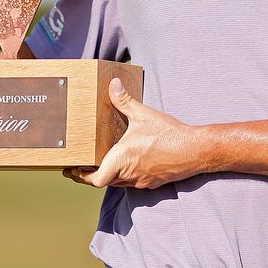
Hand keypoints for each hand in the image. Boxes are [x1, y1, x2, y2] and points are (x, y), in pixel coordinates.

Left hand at [63, 78, 202, 188]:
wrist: (195, 150)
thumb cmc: (169, 134)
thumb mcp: (144, 114)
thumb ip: (125, 101)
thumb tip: (113, 84)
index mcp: (122, 159)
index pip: (94, 179)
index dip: (81, 176)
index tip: (72, 169)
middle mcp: (129, 174)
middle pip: (103, 181)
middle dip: (90, 174)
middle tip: (80, 167)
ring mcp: (141, 181)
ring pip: (117, 183)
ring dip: (108, 175)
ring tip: (100, 164)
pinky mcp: (152, 182)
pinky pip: (132, 182)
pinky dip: (124, 175)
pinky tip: (127, 164)